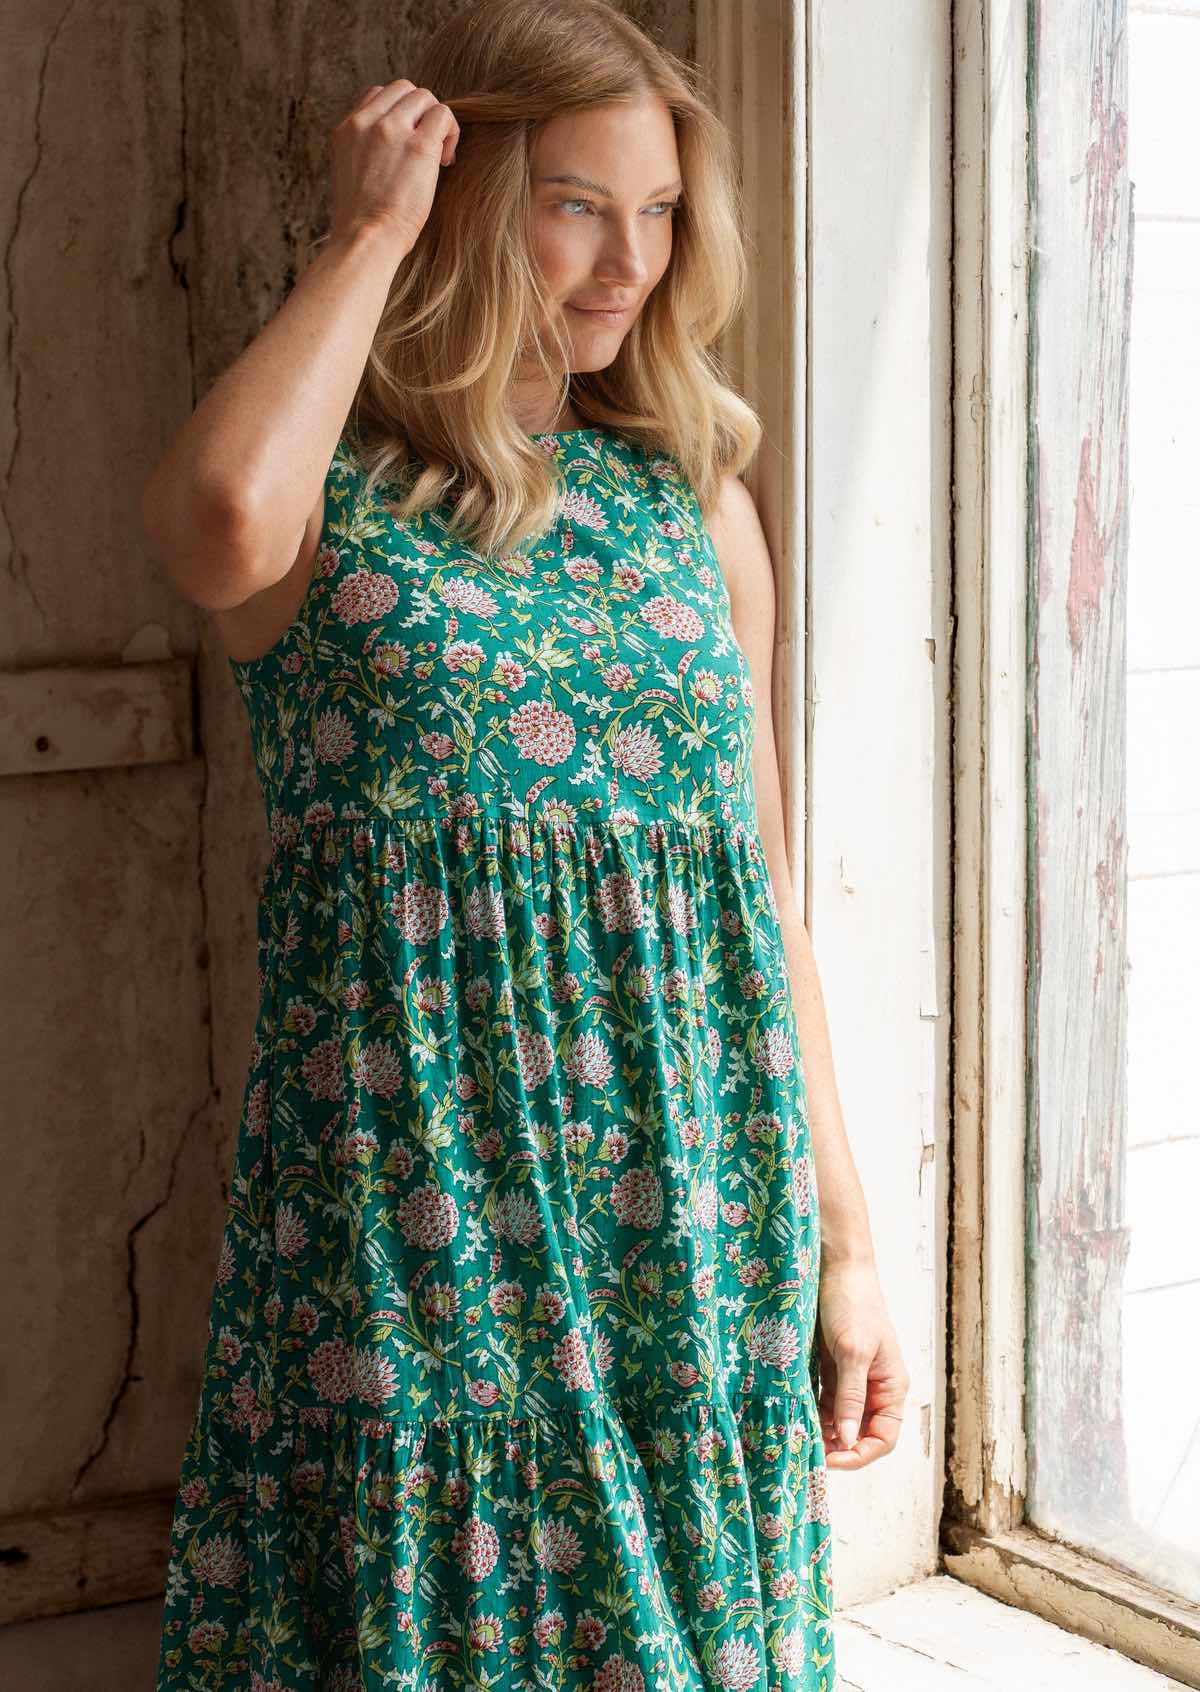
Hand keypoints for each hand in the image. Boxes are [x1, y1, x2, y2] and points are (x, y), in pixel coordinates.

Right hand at [330, 79, 460, 255]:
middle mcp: (366, 122)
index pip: (377, 95)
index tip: (405, 143)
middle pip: (402, 89)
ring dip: (436, 121)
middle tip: (425, 149)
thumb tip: (393, 148)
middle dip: (419, 113)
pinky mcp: (418, 145)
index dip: (398, 114)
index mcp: (347, 129)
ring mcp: (391, 130)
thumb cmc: (362, 223)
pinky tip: (446, 160)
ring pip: (424, 96)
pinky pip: (443, 115)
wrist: (366, 240)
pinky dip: (451, 131)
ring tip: (438, 156)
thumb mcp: (350, 174)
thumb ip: (366, 150)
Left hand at [815, 1255, 908, 1468]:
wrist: (837, 1267)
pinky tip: (795, 1414)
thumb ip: (850, 1397)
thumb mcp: (852, 1352)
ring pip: (840, 1420)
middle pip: (861, 1434)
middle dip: (838, 1448)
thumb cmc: (853, 1304)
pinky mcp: (834, 1368)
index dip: (859, 1456)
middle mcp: (875, 1388)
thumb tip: (849, 1441)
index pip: (883, 1439)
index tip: (830, 1461)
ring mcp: (854, 1378)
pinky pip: (825, 1401)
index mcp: (891, 1387)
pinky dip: (813, 1411)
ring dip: (822, 1431)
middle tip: (808, 1452)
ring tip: (798, 1435)